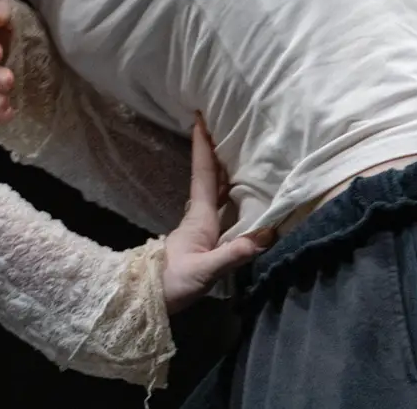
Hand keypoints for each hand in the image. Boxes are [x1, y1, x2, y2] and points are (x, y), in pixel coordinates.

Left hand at [162, 114, 274, 314]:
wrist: (150, 297)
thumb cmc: (173, 281)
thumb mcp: (205, 271)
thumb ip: (232, 254)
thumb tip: (265, 236)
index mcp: (199, 217)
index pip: (203, 175)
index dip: (203, 148)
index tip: (200, 120)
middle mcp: (199, 215)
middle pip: (209, 177)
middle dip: (214, 152)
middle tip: (223, 126)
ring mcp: (200, 226)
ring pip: (213, 191)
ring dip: (222, 170)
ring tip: (237, 152)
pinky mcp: (203, 238)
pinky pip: (218, 206)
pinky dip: (227, 193)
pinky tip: (238, 194)